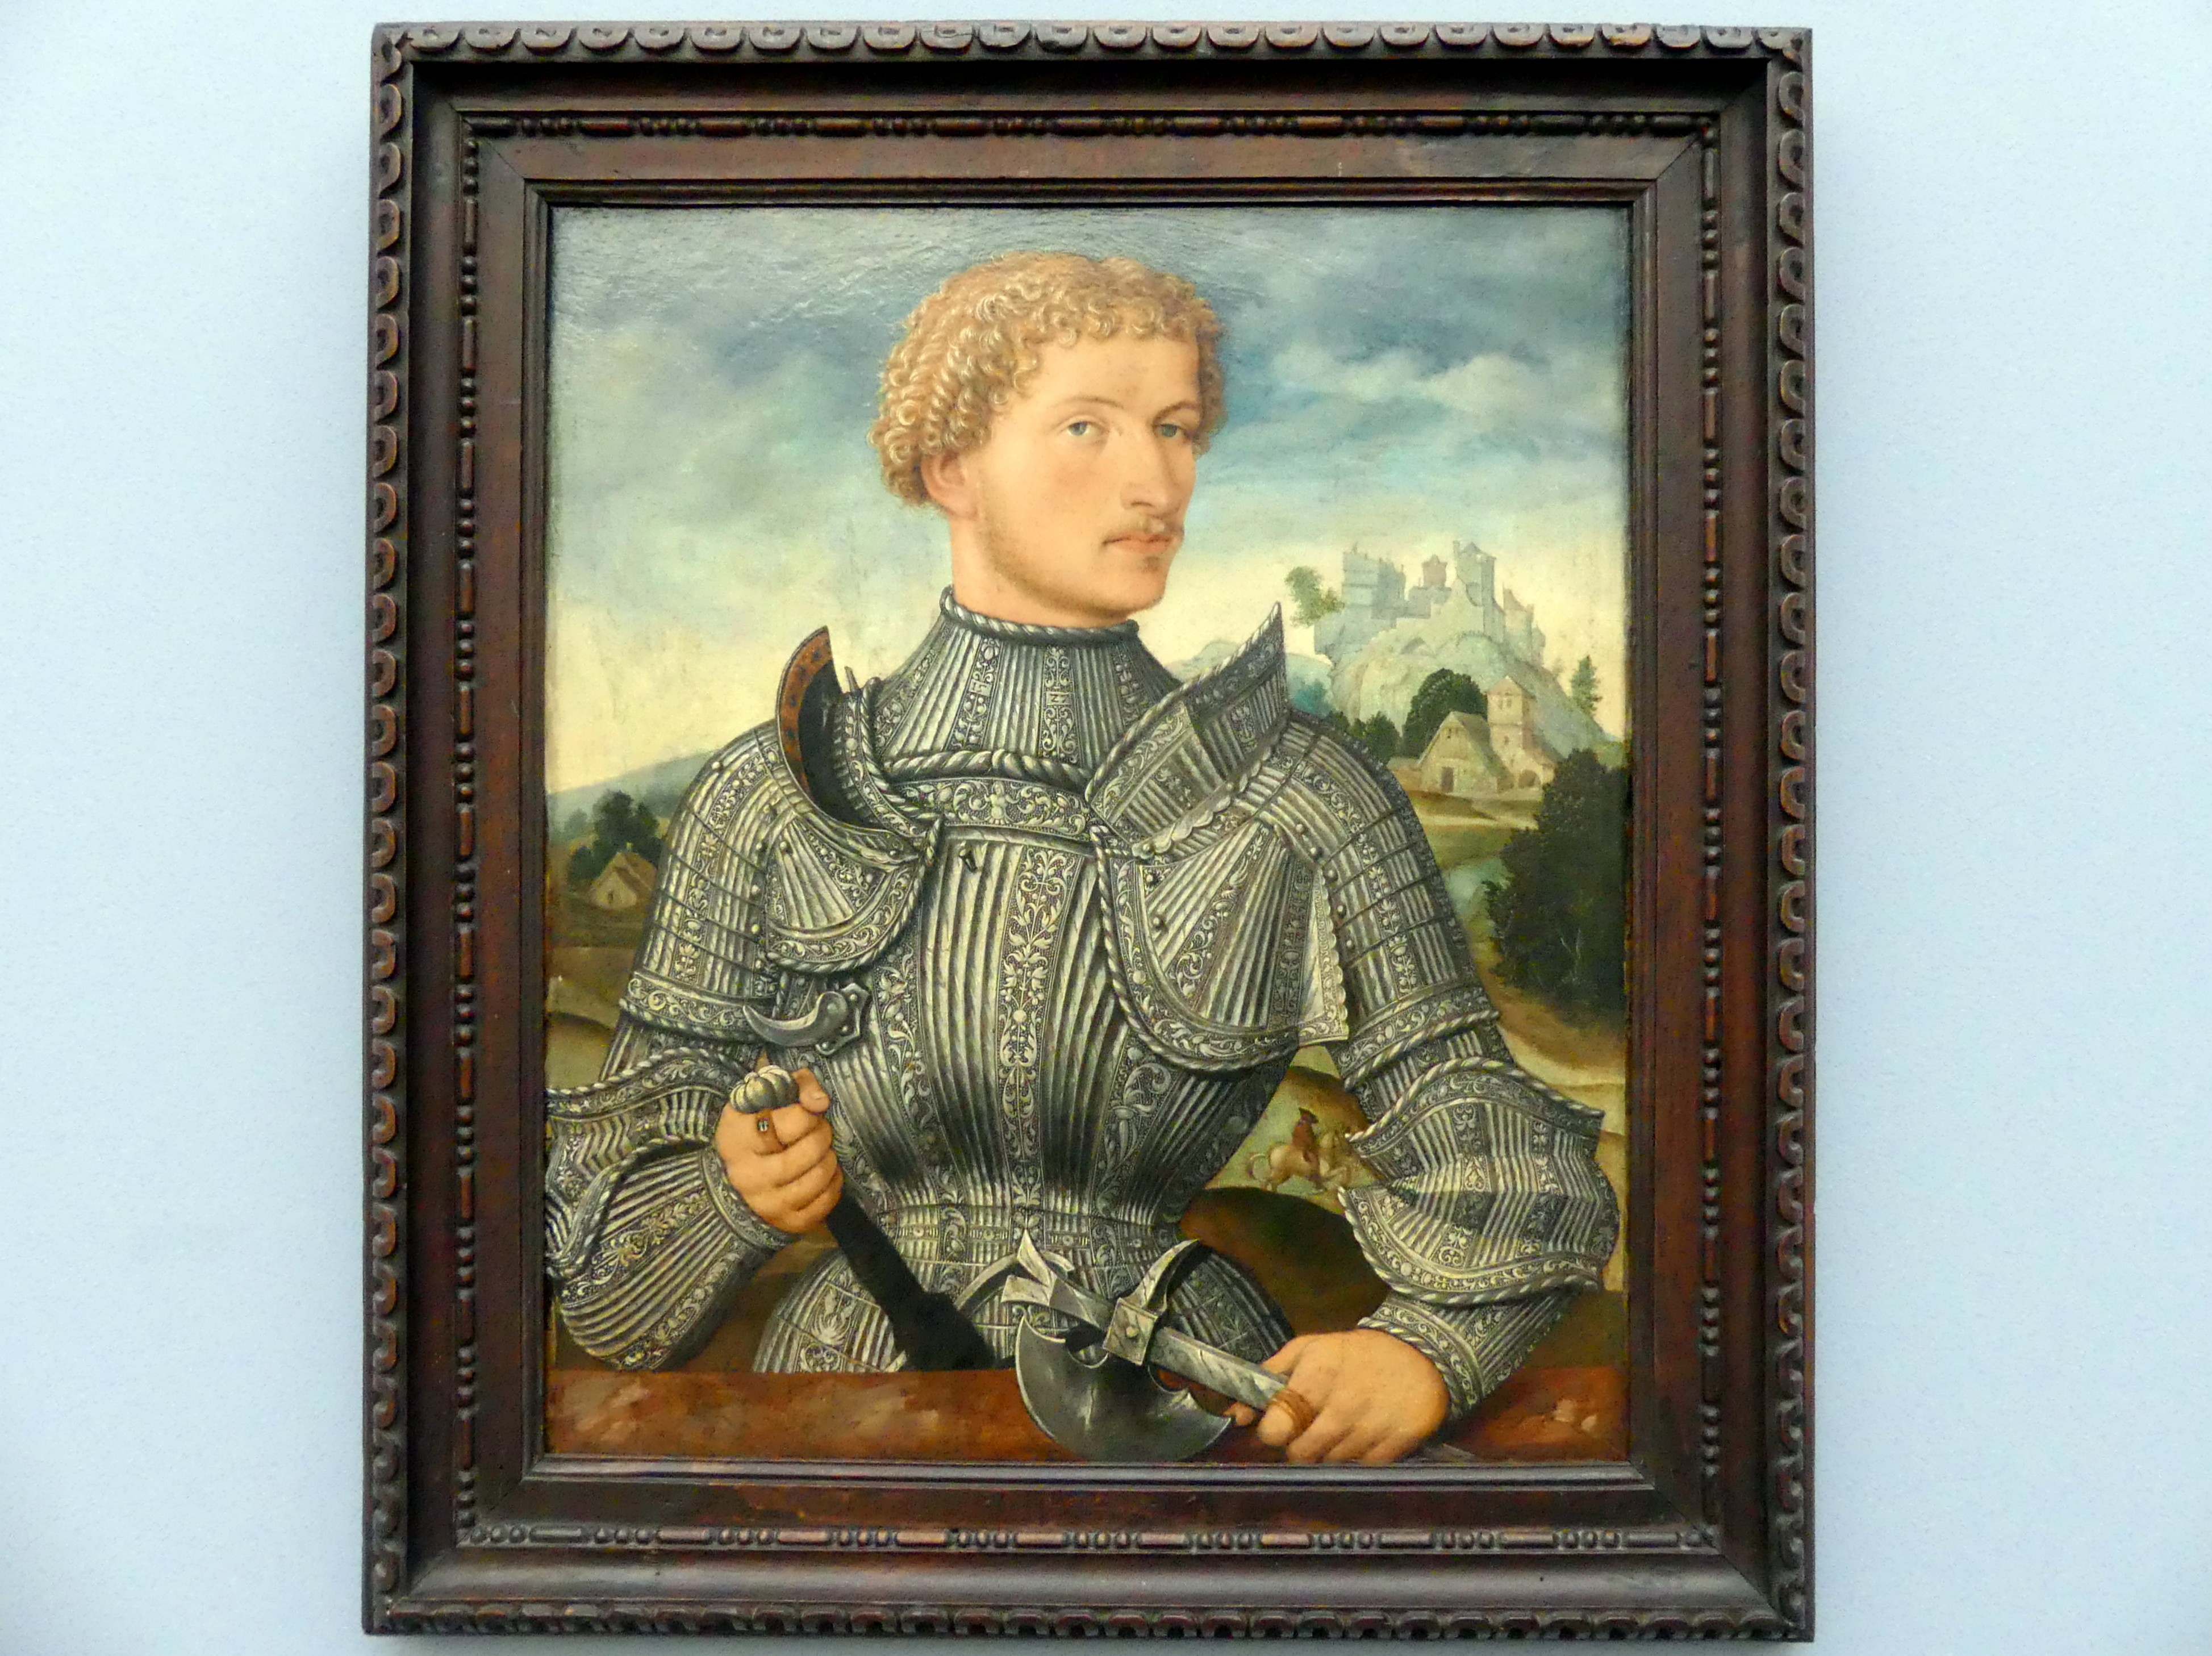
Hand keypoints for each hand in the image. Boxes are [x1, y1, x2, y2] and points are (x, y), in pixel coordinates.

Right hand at [713, 1066, 840, 1233]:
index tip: (806, 1113)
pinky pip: (823, 1204)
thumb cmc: (759, 1124)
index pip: (789, 1123)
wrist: (740, 1171)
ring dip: (830, 1160)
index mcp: (738, 1137)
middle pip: (807, 1153)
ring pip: (816, 1179)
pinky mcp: (785, 1222)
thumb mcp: (770, 1095)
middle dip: (823, 1136)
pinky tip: (825, 1173)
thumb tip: (820, 1102)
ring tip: (823, 1151)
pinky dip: (833, 1185)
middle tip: (820, 1130)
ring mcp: (766, 1203)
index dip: (807, 1114)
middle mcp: (747, 1175)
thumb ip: (798, 1085)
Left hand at [1230, 1330, 1448, 1463]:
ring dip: (1328, 1453)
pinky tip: (1361, 1437)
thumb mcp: (1309, 1348)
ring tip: (1338, 1429)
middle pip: (1302, 1453)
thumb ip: (1269, 1376)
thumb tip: (1235, 1415)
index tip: (1278, 1427)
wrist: (1421, 1353)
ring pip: (1331, 1463)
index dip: (1273, 1432)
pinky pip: (1362, 1467)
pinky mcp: (1398, 1441)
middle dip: (1298, 1447)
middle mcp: (1344, 1402)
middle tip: (1308, 1431)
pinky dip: (1357, 1458)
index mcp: (1317, 1374)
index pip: (1278, 1426)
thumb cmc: (1356, 1353)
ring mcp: (1373, 1425)